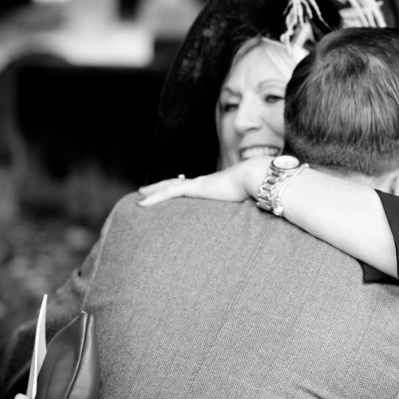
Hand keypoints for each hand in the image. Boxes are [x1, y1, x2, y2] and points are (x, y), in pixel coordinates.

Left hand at [137, 162, 260, 206]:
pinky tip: (142, 202)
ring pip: (169, 186)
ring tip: (140, 194)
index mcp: (215, 186)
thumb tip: (258, 221)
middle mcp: (204, 182)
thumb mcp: (250, 202)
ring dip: (153, 190)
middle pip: (177, 183)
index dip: (181, 185)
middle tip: (148, 188)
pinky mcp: (194, 188)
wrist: (256, 178)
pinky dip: (154, 197)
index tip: (175, 185)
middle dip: (162, 186)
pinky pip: (169, 192)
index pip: (194, 186)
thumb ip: (250, 210)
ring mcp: (198, 184)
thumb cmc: (257, 190)